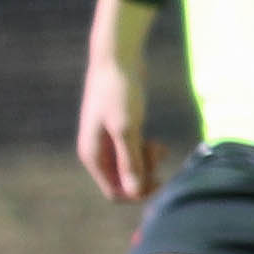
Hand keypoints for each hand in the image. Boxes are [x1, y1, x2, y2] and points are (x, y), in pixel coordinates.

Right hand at [76, 31, 158, 202]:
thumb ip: (130, 161)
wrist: (117, 60)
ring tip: (159, 146)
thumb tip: (133, 192)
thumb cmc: (120, 92)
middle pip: (125, 182)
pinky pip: (135, 154)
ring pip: (132, 168)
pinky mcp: (121, 131)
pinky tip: (158, 143)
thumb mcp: (127, 129)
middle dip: (145, 176)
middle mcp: (98, 152)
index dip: (137, 193)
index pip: (114, 192)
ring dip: (148, 163)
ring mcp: (108, 142)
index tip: (160, 179)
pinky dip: (147, 153)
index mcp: (93, 156)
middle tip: (158, 155)